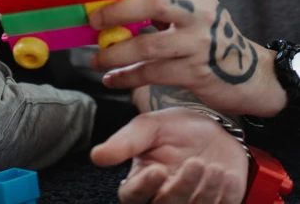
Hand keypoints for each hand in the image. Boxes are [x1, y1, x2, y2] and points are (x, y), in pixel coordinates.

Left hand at [90, 0, 283, 115]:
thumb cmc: (209, 37)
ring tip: (94, 58)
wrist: (249, 77)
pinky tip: (110, 78)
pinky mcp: (194, 72)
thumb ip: (156, 2)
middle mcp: (200, 13)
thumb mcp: (189, 12)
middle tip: (95, 19)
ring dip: (115, 53)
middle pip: (155, 3)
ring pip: (148, 46)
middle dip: (119, 11)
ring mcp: (199, 43)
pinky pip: (152, 74)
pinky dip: (126, 76)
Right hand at [92, 107, 247, 203]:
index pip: (132, 196)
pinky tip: (227, 175)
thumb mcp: (150, 126)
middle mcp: (162, 198)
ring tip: (215, 167)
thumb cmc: (177, 127)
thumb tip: (96, 156)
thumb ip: (125, 142)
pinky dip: (224, 197)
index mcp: (141, 181)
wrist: (215, 126)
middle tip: (196, 163)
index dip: (144, 187)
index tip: (158, 170)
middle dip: (182, 188)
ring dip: (206, 193)